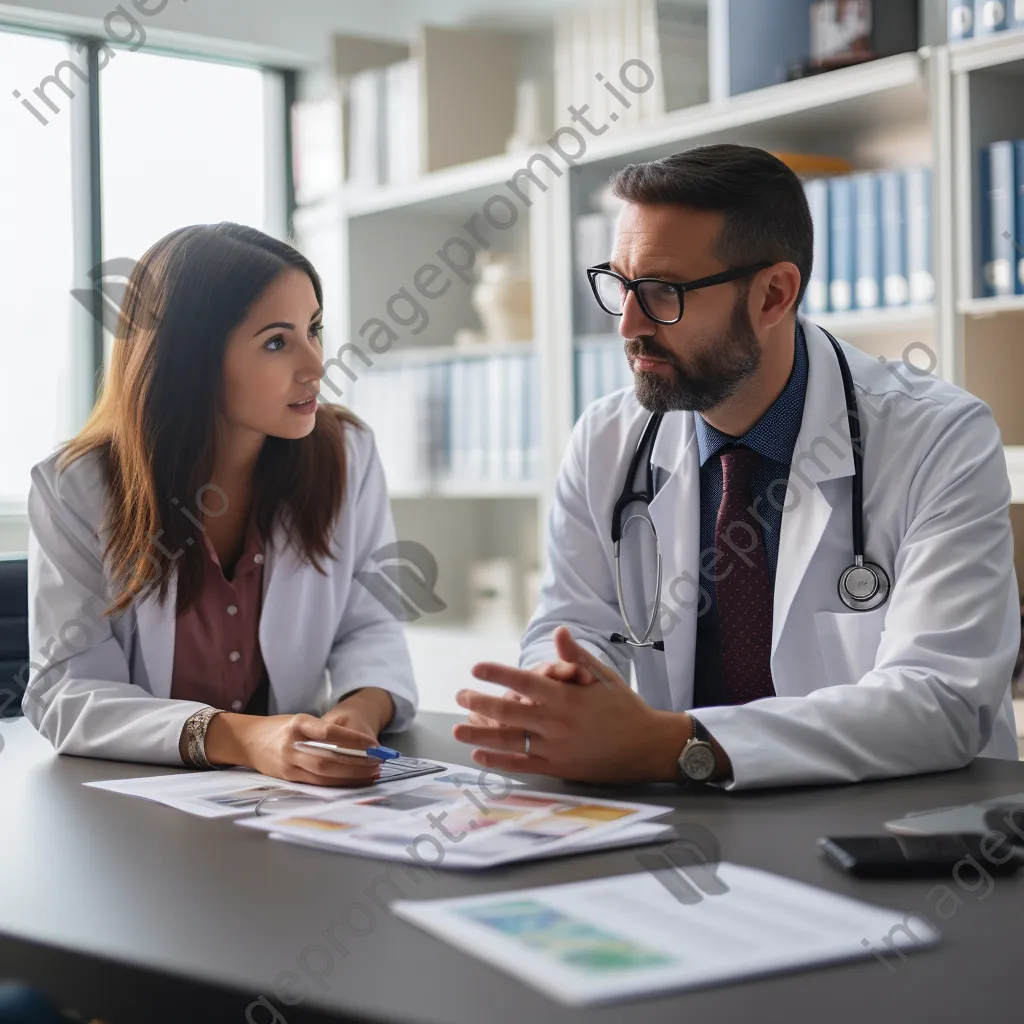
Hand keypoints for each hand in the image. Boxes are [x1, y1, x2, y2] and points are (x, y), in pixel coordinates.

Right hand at [207, 712, 383, 786]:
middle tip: (378, 762)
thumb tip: (360, 743)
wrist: (247, 740)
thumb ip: (323, 730)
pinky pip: (316, 783)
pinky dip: (337, 783)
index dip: (353, 739)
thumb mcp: (300, 721)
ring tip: (372, 773)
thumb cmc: (280, 728)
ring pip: (324, 774)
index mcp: (297, 724)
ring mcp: (288, 764)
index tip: (373, 744)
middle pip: (328, 758)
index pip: (328, 732)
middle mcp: (292, 745)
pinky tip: (353, 781)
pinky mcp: (287, 778)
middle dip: (357, 763)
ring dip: (351, 776)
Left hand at [452, 625, 690, 783]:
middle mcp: (558, 723)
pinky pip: (523, 765)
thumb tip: (558, 631)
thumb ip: (575, 657)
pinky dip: (499, 761)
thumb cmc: (625, 707)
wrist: (647, 746)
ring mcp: (556, 748)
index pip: (525, 682)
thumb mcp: (603, 676)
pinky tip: (480, 755)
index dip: (498, 674)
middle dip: (480, 703)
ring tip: (457, 729)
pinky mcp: (559, 768)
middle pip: (509, 712)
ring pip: (511, 740)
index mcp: (567, 697)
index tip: (476, 669)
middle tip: (460, 696)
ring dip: (481, 735)